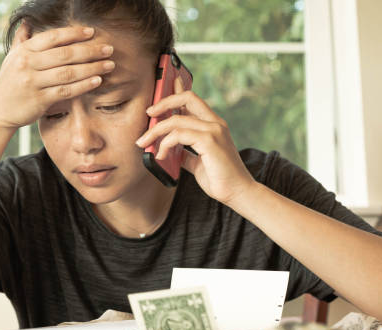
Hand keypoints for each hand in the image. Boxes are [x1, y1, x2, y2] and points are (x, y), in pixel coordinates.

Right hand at [0, 24, 115, 130]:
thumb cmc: (8, 84)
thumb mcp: (11, 59)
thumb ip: (21, 40)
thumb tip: (27, 22)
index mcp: (24, 51)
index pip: (53, 38)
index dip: (74, 34)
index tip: (92, 32)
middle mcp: (28, 64)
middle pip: (65, 54)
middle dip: (90, 51)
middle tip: (108, 49)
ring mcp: (33, 83)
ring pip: (68, 72)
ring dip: (92, 68)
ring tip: (109, 64)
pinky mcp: (40, 100)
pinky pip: (66, 91)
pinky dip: (83, 85)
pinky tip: (97, 81)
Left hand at [136, 78, 255, 204]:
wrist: (237, 193)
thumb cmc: (220, 179)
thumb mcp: (198, 163)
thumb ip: (186, 153)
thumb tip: (171, 151)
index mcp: (213, 125)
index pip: (193, 100)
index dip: (178, 89)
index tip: (165, 84)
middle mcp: (215, 123)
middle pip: (186, 98)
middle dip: (163, 102)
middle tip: (148, 113)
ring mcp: (214, 130)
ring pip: (176, 120)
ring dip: (155, 131)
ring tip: (144, 143)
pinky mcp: (209, 141)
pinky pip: (178, 135)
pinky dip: (165, 144)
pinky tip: (160, 155)